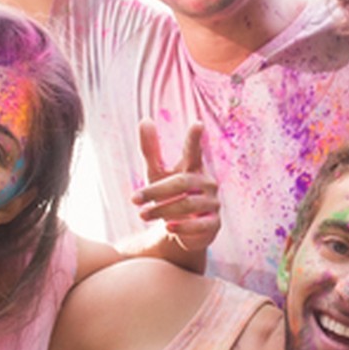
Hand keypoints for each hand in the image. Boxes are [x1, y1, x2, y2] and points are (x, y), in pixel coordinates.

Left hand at [126, 121, 218, 265]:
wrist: (181, 229)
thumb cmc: (169, 195)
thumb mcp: (157, 174)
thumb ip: (151, 150)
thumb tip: (145, 120)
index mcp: (194, 168)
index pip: (195, 151)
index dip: (195, 139)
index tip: (197, 124)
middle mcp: (207, 183)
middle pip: (182, 182)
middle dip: (156, 191)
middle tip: (134, 199)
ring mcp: (213, 203)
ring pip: (188, 204)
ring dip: (163, 210)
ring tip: (142, 215)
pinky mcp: (214, 224)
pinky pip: (199, 225)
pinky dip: (183, 226)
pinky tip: (168, 228)